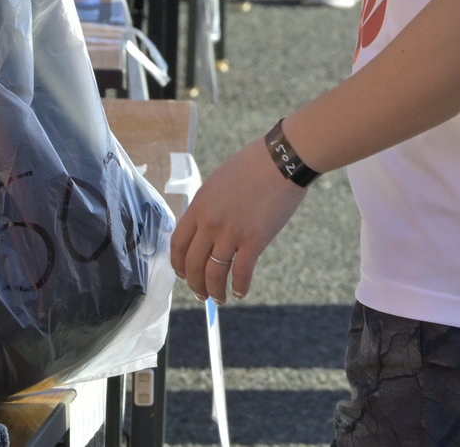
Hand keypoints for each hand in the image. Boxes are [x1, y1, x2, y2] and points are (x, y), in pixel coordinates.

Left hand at [170, 133, 306, 302]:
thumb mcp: (219, 182)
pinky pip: (241, 272)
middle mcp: (210, 222)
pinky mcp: (254, 240)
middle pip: (193, 263)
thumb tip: (207, 228)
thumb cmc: (253, 166)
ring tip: (219, 299)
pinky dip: (238, 287)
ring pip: (214, 273)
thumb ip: (209, 206)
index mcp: (199, 205)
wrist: (281, 160)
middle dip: (195, 284)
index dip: (178, 264)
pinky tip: (240, 292)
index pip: (178, 243)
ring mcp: (231, 232)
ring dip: (214, 291)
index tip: (183, 275)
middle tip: (201, 294)